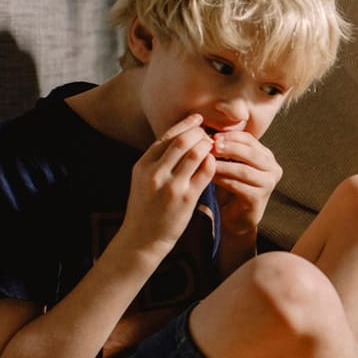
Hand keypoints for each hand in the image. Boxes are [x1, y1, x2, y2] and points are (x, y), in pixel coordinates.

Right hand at [121, 113, 215, 254]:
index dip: (186, 124)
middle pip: (183, 139)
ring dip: (209, 146)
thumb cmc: (145, 207)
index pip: (168, 135)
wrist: (142, 238)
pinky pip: (206, 171)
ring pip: (197, 152)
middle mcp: (156, 172)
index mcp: (143, 165)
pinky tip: (215, 162)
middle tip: (209, 134)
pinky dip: (213, 162)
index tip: (198, 119)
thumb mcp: (143, 179)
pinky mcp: (187, 198)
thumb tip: (179, 137)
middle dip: (200, 132)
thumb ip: (157, 160)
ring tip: (214, 146)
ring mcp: (172, 185)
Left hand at [210, 127, 280, 238]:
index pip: (250, 140)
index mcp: (267, 156)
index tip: (213, 135)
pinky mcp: (259, 198)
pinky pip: (239, 186)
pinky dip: (223, 180)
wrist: (235, 216)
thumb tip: (210, 130)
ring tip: (207, 161)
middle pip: (250, 153)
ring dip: (223, 164)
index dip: (231, 136)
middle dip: (229, 148)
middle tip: (211, 145)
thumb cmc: (231, 186)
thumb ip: (228, 149)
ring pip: (244, 170)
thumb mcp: (231, 163)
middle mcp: (273, 169)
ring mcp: (268, 184)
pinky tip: (210, 177)